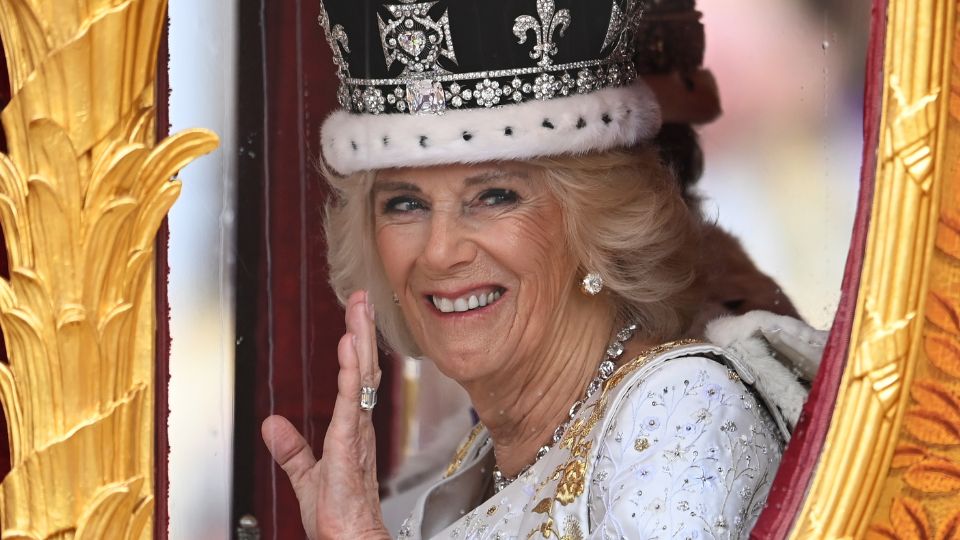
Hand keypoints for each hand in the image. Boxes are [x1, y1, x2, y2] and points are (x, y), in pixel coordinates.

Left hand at [262, 290, 388, 539]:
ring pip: (362, 377)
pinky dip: (352, 373)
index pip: (356, 379)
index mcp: (353, 429)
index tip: (356, 318)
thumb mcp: (306, 476)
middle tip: (362, 298)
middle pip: (364, 368)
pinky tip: (350, 349)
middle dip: (363, 331)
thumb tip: (272, 424)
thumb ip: (291, 449)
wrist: (350, 539)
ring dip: (360, 340)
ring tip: (359, 310)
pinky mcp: (350, 443)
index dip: (357, 346)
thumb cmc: (339, 517)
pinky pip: (352, 401)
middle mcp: (360, 425)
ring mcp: (358, 432)